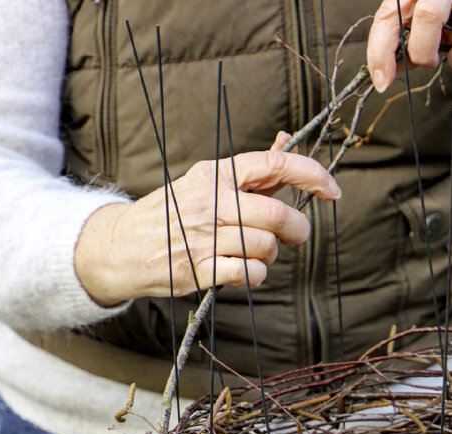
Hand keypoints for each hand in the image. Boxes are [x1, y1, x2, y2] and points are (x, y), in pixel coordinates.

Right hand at [74, 147, 339, 306]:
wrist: (120, 247)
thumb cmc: (172, 214)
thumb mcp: (205, 182)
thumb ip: (250, 171)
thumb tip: (286, 139)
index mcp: (214, 174)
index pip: (273, 164)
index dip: (311, 174)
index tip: (332, 190)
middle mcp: (209, 201)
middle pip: (276, 214)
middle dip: (298, 229)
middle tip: (296, 235)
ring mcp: (202, 235)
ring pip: (266, 247)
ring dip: (271, 255)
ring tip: (254, 254)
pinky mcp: (197, 268)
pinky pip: (250, 273)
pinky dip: (257, 276)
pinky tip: (246, 272)